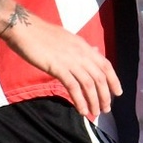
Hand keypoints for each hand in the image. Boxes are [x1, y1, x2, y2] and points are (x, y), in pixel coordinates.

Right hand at [0, 12, 122, 120]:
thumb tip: (95, 51)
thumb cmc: (41, 33)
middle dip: (105, 95)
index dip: (114, 80)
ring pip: (89, 84)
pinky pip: (73, 87)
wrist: (24, 28)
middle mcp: (81, 53)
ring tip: (95, 113)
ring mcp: (70, 60)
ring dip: (94, 101)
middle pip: (100, 77)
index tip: (118, 93)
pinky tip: (82, 110)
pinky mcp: (58, 67)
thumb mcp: (67, 38)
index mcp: (83, 46)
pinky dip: (80, 100)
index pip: (105, 64)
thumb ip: (81, 47)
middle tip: (106, 109)